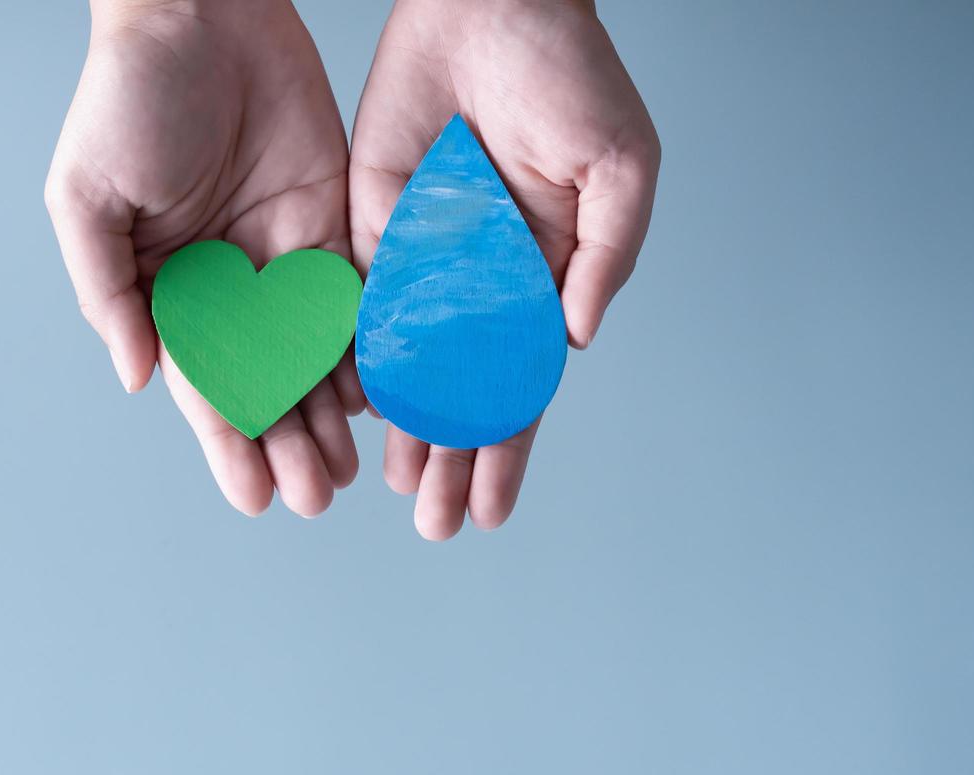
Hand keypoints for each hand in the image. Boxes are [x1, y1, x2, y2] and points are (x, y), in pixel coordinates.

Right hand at [46, 0, 365, 517]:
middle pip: (267, 383)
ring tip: (354, 470)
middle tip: (319, 496)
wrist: (200, 11)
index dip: (231, 444)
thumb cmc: (128, 96)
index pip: (205, 385)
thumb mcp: (87, 196)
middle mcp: (230, 287)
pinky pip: (353, 297)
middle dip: (290, 444)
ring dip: (332, 415)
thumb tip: (137, 377)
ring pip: (314, 355)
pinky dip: (368, 346)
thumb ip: (109, 290)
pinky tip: (386, 394)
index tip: (256, 497)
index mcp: (170, 289)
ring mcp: (283, 258)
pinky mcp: (331, 223)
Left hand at [350, 0, 659, 538]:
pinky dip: (357, 360)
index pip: (520, 386)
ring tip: (398, 489)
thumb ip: (604, 257)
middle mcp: (483, 284)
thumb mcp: (620, 167)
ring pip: (410, 365)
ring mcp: (427, 262)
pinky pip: (362, 306)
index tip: (491, 510)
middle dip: (450, 460)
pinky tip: (353, 413)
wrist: (492, 3)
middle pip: (462, 392)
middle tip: (435, 524)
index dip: (505, 450)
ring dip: (405, 429)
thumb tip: (575, 343)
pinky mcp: (375, 228)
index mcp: (544, 279)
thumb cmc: (570, 75)